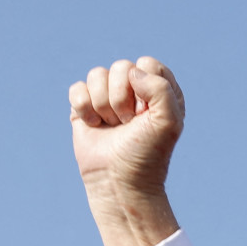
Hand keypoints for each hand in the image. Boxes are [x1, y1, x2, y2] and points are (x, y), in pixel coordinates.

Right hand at [67, 55, 185, 245]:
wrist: (119, 181)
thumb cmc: (147, 154)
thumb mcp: (168, 121)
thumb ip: (161, 88)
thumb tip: (132, 72)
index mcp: (158, 91)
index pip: (147, 64)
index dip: (144, 88)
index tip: (146, 114)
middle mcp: (134, 90)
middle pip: (120, 67)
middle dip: (122, 98)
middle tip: (128, 124)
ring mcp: (108, 98)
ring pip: (96, 75)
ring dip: (103, 105)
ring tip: (113, 126)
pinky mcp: (85, 107)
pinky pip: (77, 88)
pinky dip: (83, 107)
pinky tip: (94, 126)